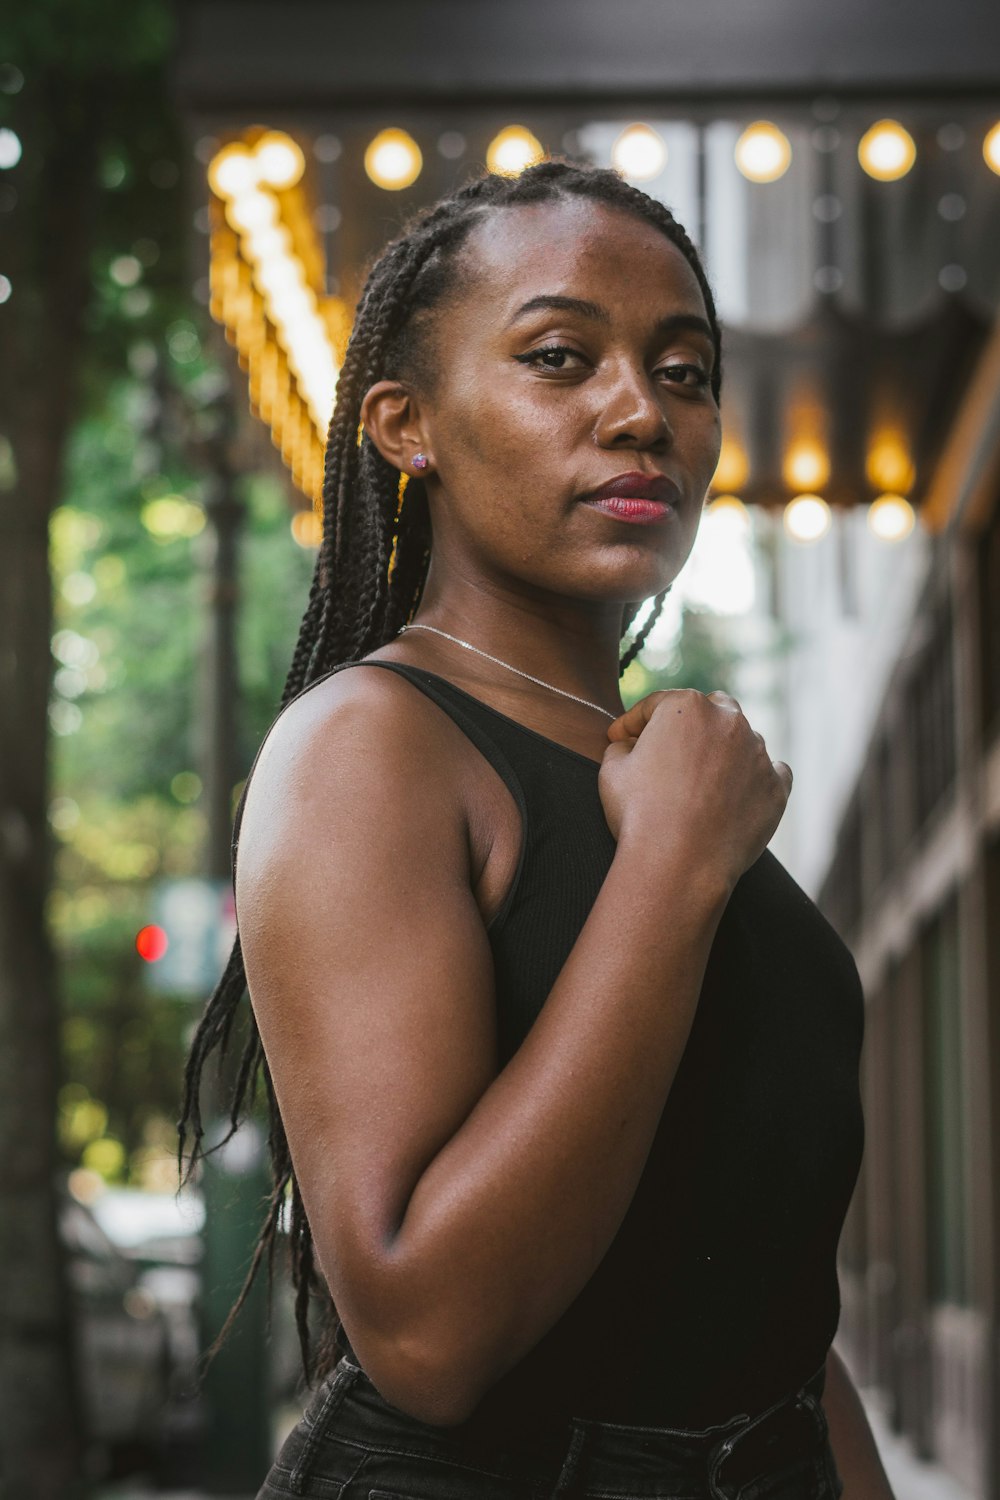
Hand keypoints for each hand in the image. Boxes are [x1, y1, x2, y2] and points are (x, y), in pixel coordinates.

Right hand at [598, 689, 791, 892]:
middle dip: (690, 724)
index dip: (633, 722)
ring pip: (742, 740)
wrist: (679, 864)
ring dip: (724, 752)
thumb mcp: (612, 769)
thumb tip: (631, 744)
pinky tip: (737, 794)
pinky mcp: (776, 788)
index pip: (655, 705)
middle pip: (710, 709)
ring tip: (702, 781)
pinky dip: (755, 778)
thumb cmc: (640, 814)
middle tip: (670, 749)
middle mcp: (729, 721)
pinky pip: (770, 773)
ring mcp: (759, 753)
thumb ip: (622, 744)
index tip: (621, 738)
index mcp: (686, 707)